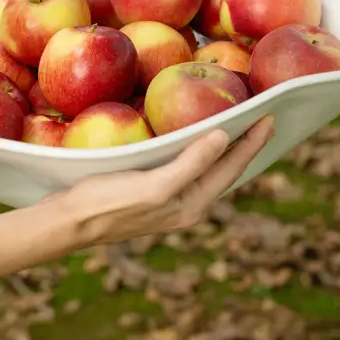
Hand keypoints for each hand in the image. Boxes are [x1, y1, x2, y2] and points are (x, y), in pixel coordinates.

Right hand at [64, 115, 274, 246]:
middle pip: (225, 172)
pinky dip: (200, 152)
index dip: (252, 143)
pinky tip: (194, 140)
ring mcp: (169, 201)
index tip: (270, 117)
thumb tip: (224, 137)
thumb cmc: (109, 203)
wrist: (69, 222)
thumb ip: (191, 164)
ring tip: (239, 128)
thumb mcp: (155, 185)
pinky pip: (188, 169)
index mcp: (192, 205)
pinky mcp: (151, 193)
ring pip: (208, 172)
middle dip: (245, 147)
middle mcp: (186, 206)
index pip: (231, 169)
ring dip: (225, 150)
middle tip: (264, 119)